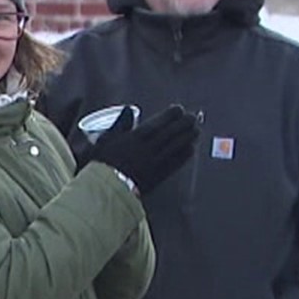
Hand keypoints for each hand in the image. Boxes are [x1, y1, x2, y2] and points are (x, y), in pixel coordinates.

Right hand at [85, 103, 200, 194]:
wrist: (105, 190)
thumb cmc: (102, 164)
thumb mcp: (106, 139)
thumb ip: (120, 123)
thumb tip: (128, 109)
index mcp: (135, 138)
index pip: (158, 123)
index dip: (171, 115)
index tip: (178, 109)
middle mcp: (148, 149)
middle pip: (171, 134)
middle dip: (184, 124)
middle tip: (194, 117)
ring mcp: (155, 163)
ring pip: (176, 147)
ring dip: (188, 137)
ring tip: (197, 130)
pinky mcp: (158, 177)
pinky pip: (175, 163)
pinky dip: (184, 155)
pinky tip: (191, 149)